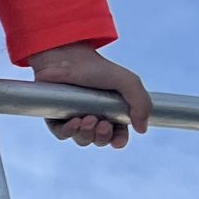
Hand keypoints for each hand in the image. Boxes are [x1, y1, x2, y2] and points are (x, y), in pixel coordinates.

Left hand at [29, 42, 151, 149]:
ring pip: (82, 140)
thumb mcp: (128, 82)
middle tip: (102, 123)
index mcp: (112, 112)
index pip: (118, 136)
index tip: (118, 140)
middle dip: (103, 137)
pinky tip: (74, 121)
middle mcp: (94, 117)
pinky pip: (62, 134)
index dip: (118, 141)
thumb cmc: (97, 68)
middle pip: (99, 140)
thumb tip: (142, 129)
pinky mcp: (56, 117)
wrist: (67, 57)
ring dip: (87, 135)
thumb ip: (141, 103)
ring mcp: (74, 118)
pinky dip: (69, 132)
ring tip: (88, 119)